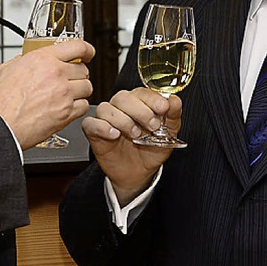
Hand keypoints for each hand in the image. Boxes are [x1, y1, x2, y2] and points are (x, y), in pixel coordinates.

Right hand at [0, 39, 94, 149]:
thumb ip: (15, 63)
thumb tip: (20, 61)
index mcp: (42, 59)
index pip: (78, 47)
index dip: (87, 49)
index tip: (87, 53)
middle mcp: (56, 74)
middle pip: (84, 70)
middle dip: (78, 74)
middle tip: (70, 78)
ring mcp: (63, 95)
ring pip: (87, 88)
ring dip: (80, 90)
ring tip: (69, 94)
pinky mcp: (66, 114)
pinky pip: (83, 107)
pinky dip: (78, 107)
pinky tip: (67, 108)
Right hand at [82, 87, 181, 205]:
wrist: (139, 173)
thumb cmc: (151, 150)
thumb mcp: (168, 135)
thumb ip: (173, 116)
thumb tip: (175, 100)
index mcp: (138, 102)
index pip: (142, 92)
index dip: (152, 98)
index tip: (163, 108)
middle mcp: (121, 106)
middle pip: (123, 97)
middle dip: (140, 111)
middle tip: (153, 126)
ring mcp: (106, 118)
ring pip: (106, 108)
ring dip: (123, 121)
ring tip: (135, 134)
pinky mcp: (94, 132)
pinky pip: (91, 123)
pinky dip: (102, 127)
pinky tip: (115, 135)